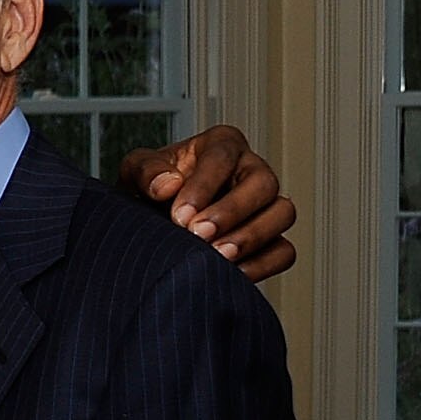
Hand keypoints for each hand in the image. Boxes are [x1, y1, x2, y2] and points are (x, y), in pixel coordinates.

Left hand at [116, 122, 297, 281]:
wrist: (153, 223)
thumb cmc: (150, 189)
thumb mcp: (137, 171)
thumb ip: (146, 171)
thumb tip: (168, 185)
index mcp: (221, 146)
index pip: (223, 157)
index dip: (204, 186)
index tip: (180, 215)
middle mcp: (251, 170)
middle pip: (263, 183)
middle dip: (231, 211)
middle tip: (198, 235)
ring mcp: (265, 205)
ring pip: (282, 214)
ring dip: (251, 237)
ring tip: (217, 257)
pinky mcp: (271, 239)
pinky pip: (283, 252)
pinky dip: (262, 264)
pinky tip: (229, 273)